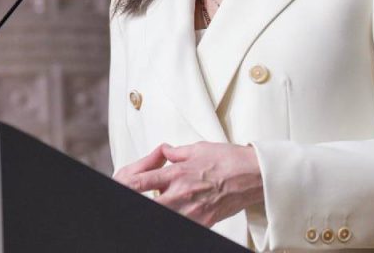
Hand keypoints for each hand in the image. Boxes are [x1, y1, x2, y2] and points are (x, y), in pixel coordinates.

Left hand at [114, 142, 263, 227]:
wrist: (254, 175)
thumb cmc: (229, 160)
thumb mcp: (198, 148)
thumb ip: (176, 153)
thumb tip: (164, 151)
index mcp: (177, 174)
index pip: (141, 182)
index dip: (126, 186)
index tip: (118, 187)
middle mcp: (181, 194)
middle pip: (150, 205)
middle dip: (140, 203)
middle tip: (137, 200)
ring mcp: (192, 211)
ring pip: (165, 216)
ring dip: (159, 209)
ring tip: (161, 204)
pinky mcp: (205, 222)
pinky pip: (184, 224)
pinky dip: (178, 219)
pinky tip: (177, 212)